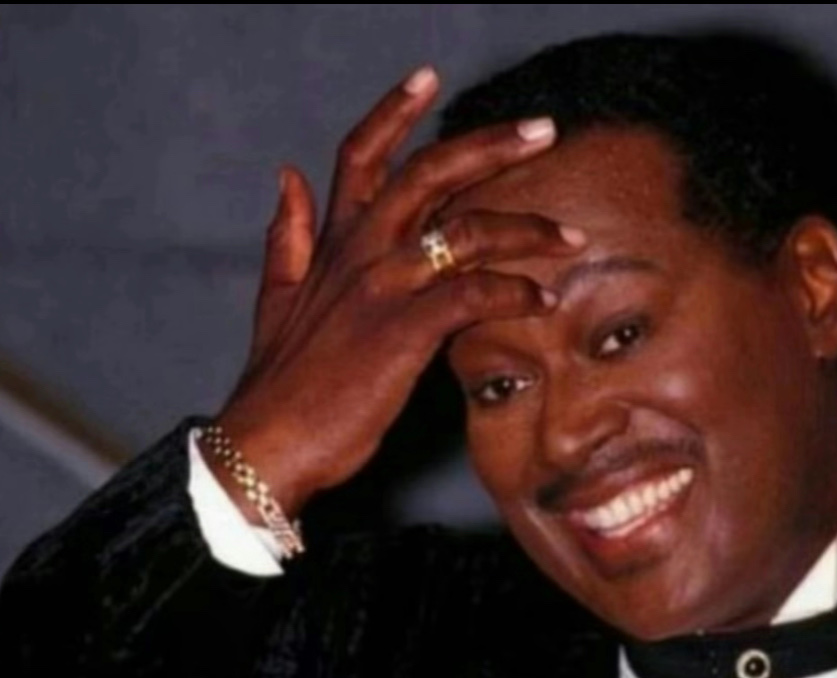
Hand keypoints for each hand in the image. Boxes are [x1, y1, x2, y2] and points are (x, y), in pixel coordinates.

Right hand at [208, 66, 584, 519]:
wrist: (267, 441)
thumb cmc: (281, 381)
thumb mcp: (276, 296)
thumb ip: (287, 235)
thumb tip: (286, 175)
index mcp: (332, 242)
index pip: (361, 156)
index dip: (393, 111)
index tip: (429, 77)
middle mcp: (359, 252)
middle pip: (429, 173)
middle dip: (491, 145)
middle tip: (545, 129)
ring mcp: (382, 289)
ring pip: (464, 230)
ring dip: (526, 228)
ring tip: (569, 236)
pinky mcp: (403, 332)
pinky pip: (473, 294)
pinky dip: (514, 292)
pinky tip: (542, 299)